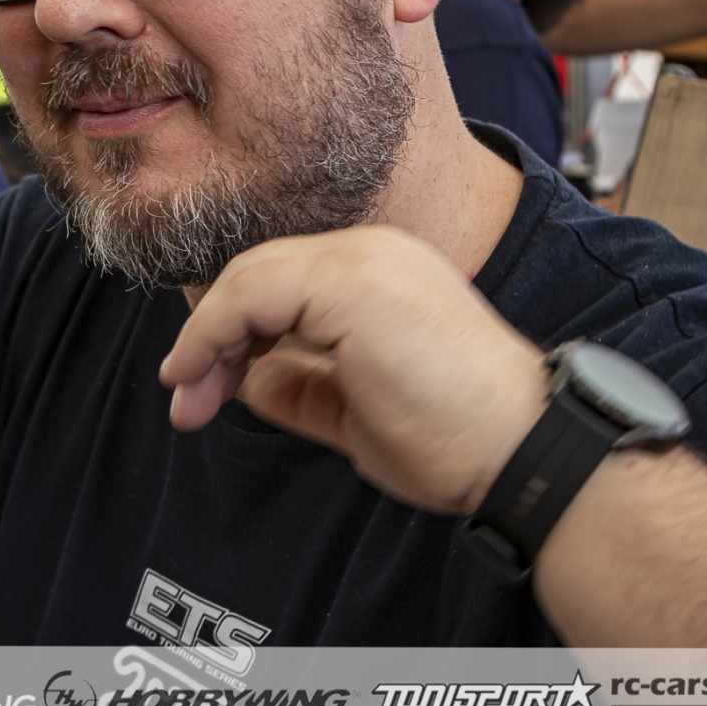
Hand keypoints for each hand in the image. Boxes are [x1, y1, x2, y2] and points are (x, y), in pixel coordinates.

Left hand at [160, 225, 547, 514]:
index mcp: (382, 276)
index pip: (281, 283)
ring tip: (188, 398)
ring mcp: (362, 260)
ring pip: (247, 278)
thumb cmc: (459, 441)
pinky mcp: (349, 281)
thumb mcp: (357, 412)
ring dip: (204, 340)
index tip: (201, 385)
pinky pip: (251, 293)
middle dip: (209, 337)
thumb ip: (302, 386)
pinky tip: (198, 373)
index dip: (232, 331)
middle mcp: (372, 253)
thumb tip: (246, 379)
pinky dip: (212, 332)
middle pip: (257, 275)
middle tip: (184, 398)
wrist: (522, 452)